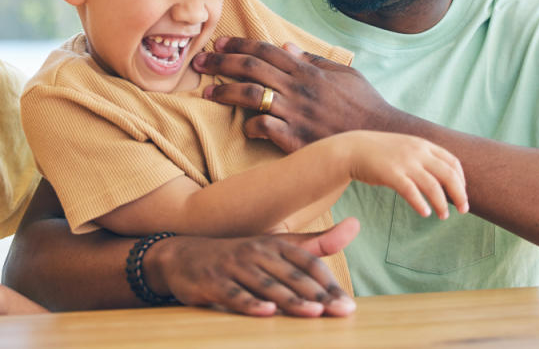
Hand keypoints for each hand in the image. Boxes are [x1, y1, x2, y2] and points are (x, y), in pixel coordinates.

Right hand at [143, 218, 359, 316]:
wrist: (182, 256)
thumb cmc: (239, 256)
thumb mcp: (276, 247)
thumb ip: (315, 243)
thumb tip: (356, 225)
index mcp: (274, 244)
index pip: (307, 262)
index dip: (329, 283)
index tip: (348, 305)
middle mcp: (255, 251)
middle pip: (291, 274)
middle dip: (318, 295)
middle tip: (341, 312)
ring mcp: (233, 266)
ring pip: (266, 285)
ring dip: (291, 300)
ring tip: (313, 312)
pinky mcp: (212, 282)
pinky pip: (234, 295)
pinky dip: (250, 304)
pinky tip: (266, 313)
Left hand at [194, 38, 398, 152]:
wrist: (382, 138)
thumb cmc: (365, 106)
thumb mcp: (344, 75)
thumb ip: (313, 61)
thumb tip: (285, 47)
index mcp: (308, 71)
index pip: (266, 50)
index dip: (239, 44)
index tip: (218, 42)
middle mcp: (299, 88)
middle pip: (252, 68)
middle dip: (221, 63)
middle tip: (199, 62)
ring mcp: (297, 113)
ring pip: (252, 95)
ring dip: (225, 93)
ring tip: (208, 94)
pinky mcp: (297, 139)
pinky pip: (265, 128)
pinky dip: (250, 126)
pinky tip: (244, 128)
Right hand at [341, 131, 467, 219]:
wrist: (353, 149)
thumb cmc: (381, 152)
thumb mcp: (407, 147)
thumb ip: (424, 157)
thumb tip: (443, 177)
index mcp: (423, 145)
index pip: (453, 162)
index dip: (462, 180)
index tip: (462, 194)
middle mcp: (417, 152)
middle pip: (448, 175)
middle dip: (459, 195)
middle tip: (463, 210)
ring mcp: (404, 162)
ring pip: (433, 186)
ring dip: (442, 204)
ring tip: (443, 216)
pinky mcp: (391, 174)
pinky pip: (411, 192)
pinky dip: (421, 204)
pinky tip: (425, 213)